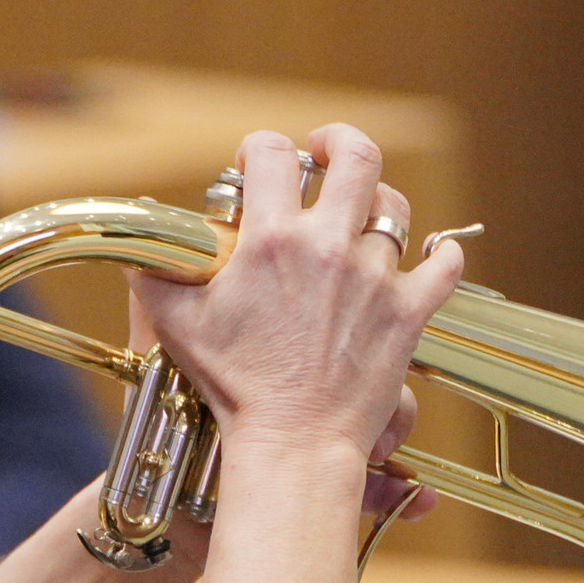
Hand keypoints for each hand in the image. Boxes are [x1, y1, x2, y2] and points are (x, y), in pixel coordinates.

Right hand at [135, 126, 459, 468]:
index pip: (271, 153)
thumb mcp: (176, 324)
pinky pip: (443, 265)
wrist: (293, 441)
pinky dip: (440, 255)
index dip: (260, 147)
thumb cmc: (233, 386)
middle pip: (355, 156)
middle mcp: (329, 246)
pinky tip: (429, 254)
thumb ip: (154, 276)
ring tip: (363, 212)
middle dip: (338, 142)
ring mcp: (375, 277)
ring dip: (377, 201)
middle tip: (325, 151)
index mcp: (272, 239)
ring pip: (395, 207)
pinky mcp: (407, 313)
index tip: (255, 164)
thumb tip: (140, 251)